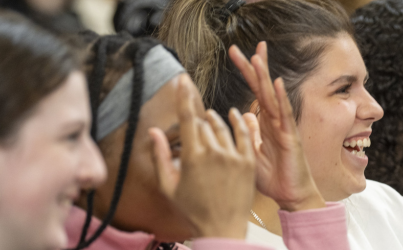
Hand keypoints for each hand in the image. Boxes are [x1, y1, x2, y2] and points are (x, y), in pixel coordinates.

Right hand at [149, 78, 255, 238]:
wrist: (224, 227)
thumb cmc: (193, 209)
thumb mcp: (169, 186)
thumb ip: (159, 156)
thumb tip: (153, 131)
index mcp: (192, 158)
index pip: (187, 119)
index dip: (184, 97)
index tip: (182, 79)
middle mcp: (214, 153)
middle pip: (203, 123)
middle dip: (197, 118)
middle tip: (194, 116)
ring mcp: (234, 156)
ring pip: (222, 127)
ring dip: (214, 120)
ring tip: (208, 120)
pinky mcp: (249, 161)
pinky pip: (244, 133)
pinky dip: (238, 122)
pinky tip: (234, 115)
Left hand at [228, 42, 324, 211]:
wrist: (292, 196)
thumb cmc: (275, 179)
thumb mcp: (252, 154)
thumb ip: (247, 134)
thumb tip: (242, 116)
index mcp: (265, 124)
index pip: (254, 93)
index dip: (246, 74)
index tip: (237, 56)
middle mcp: (275, 121)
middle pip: (261, 89)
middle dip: (252, 68)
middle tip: (238, 48)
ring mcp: (284, 127)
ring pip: (272, 97)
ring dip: (264, 76)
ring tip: (257, 56)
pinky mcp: (291, 137)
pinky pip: (285, 114)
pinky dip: (281, 98)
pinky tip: (276, 83)